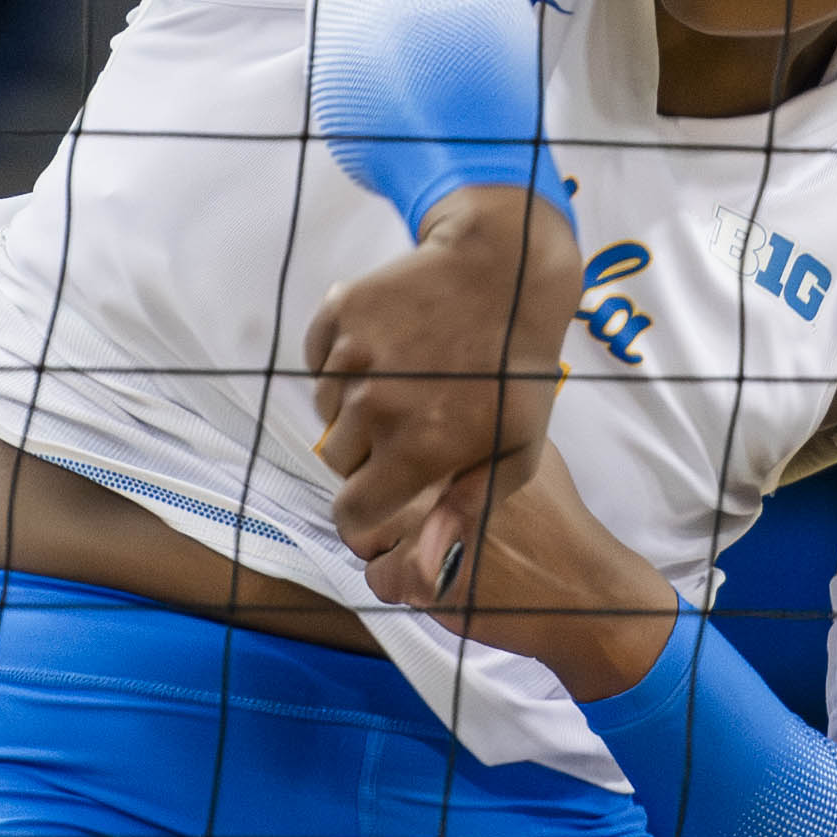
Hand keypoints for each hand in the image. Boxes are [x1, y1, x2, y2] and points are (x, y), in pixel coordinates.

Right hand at [301, 186, 582, 560]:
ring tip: (406, 379)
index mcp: (417, 449)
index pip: (352, 511)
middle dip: (366, 453)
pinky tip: (387, 346)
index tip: (377, 495)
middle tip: (409, 422)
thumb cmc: (517, 367)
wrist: (504, 268)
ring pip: (327, 409)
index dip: (362, 512)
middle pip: (338, 459)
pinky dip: (341, 359)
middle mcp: (375, 407)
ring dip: (355, 404)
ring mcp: (352, 356)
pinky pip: (319, 359)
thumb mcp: (518, 450)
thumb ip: (467, 510)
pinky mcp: (339, 314)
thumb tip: (424, 568)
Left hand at [355, 447, 680, 703]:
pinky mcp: (424, 578)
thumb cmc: (560, 527)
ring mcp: (428, 528)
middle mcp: (442, 480)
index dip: (392, 471)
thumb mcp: (535, 457)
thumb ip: (487, 437)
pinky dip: (397, 586)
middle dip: (383, 509)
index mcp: (463, 449)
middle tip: (415, 528)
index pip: (389, 447)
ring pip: (363, 533)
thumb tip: (450, 420)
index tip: (411, 488)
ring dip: (384, 547)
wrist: (584, 592)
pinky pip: (377, 577)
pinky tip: (431, 583)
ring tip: (424, 555)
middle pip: (369, 488)